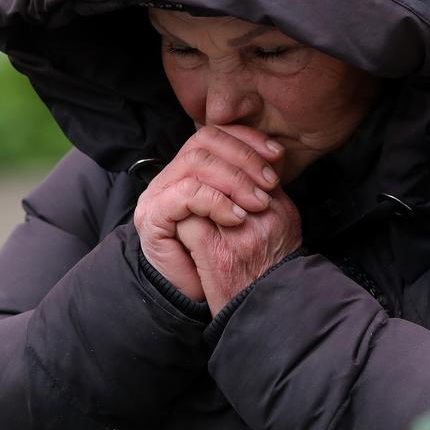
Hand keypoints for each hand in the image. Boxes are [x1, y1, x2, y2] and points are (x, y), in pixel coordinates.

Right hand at [133, 125, 284, 302]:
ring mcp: (158, 194)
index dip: (247, 139)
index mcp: (190, 170)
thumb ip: (251, 181)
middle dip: (244, 157)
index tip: (276, 155)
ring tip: (257, 203)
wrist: (198, 295)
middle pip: (204, 140)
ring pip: (196, 162)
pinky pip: (186, 194)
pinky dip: (216, 201)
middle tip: (270, 183)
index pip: (216, 134)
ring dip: (234, 179)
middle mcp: (170, 175)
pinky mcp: (153, 216)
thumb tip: (276, 155)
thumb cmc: (225, 255)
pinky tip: (237, 217)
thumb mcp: (244, 210)